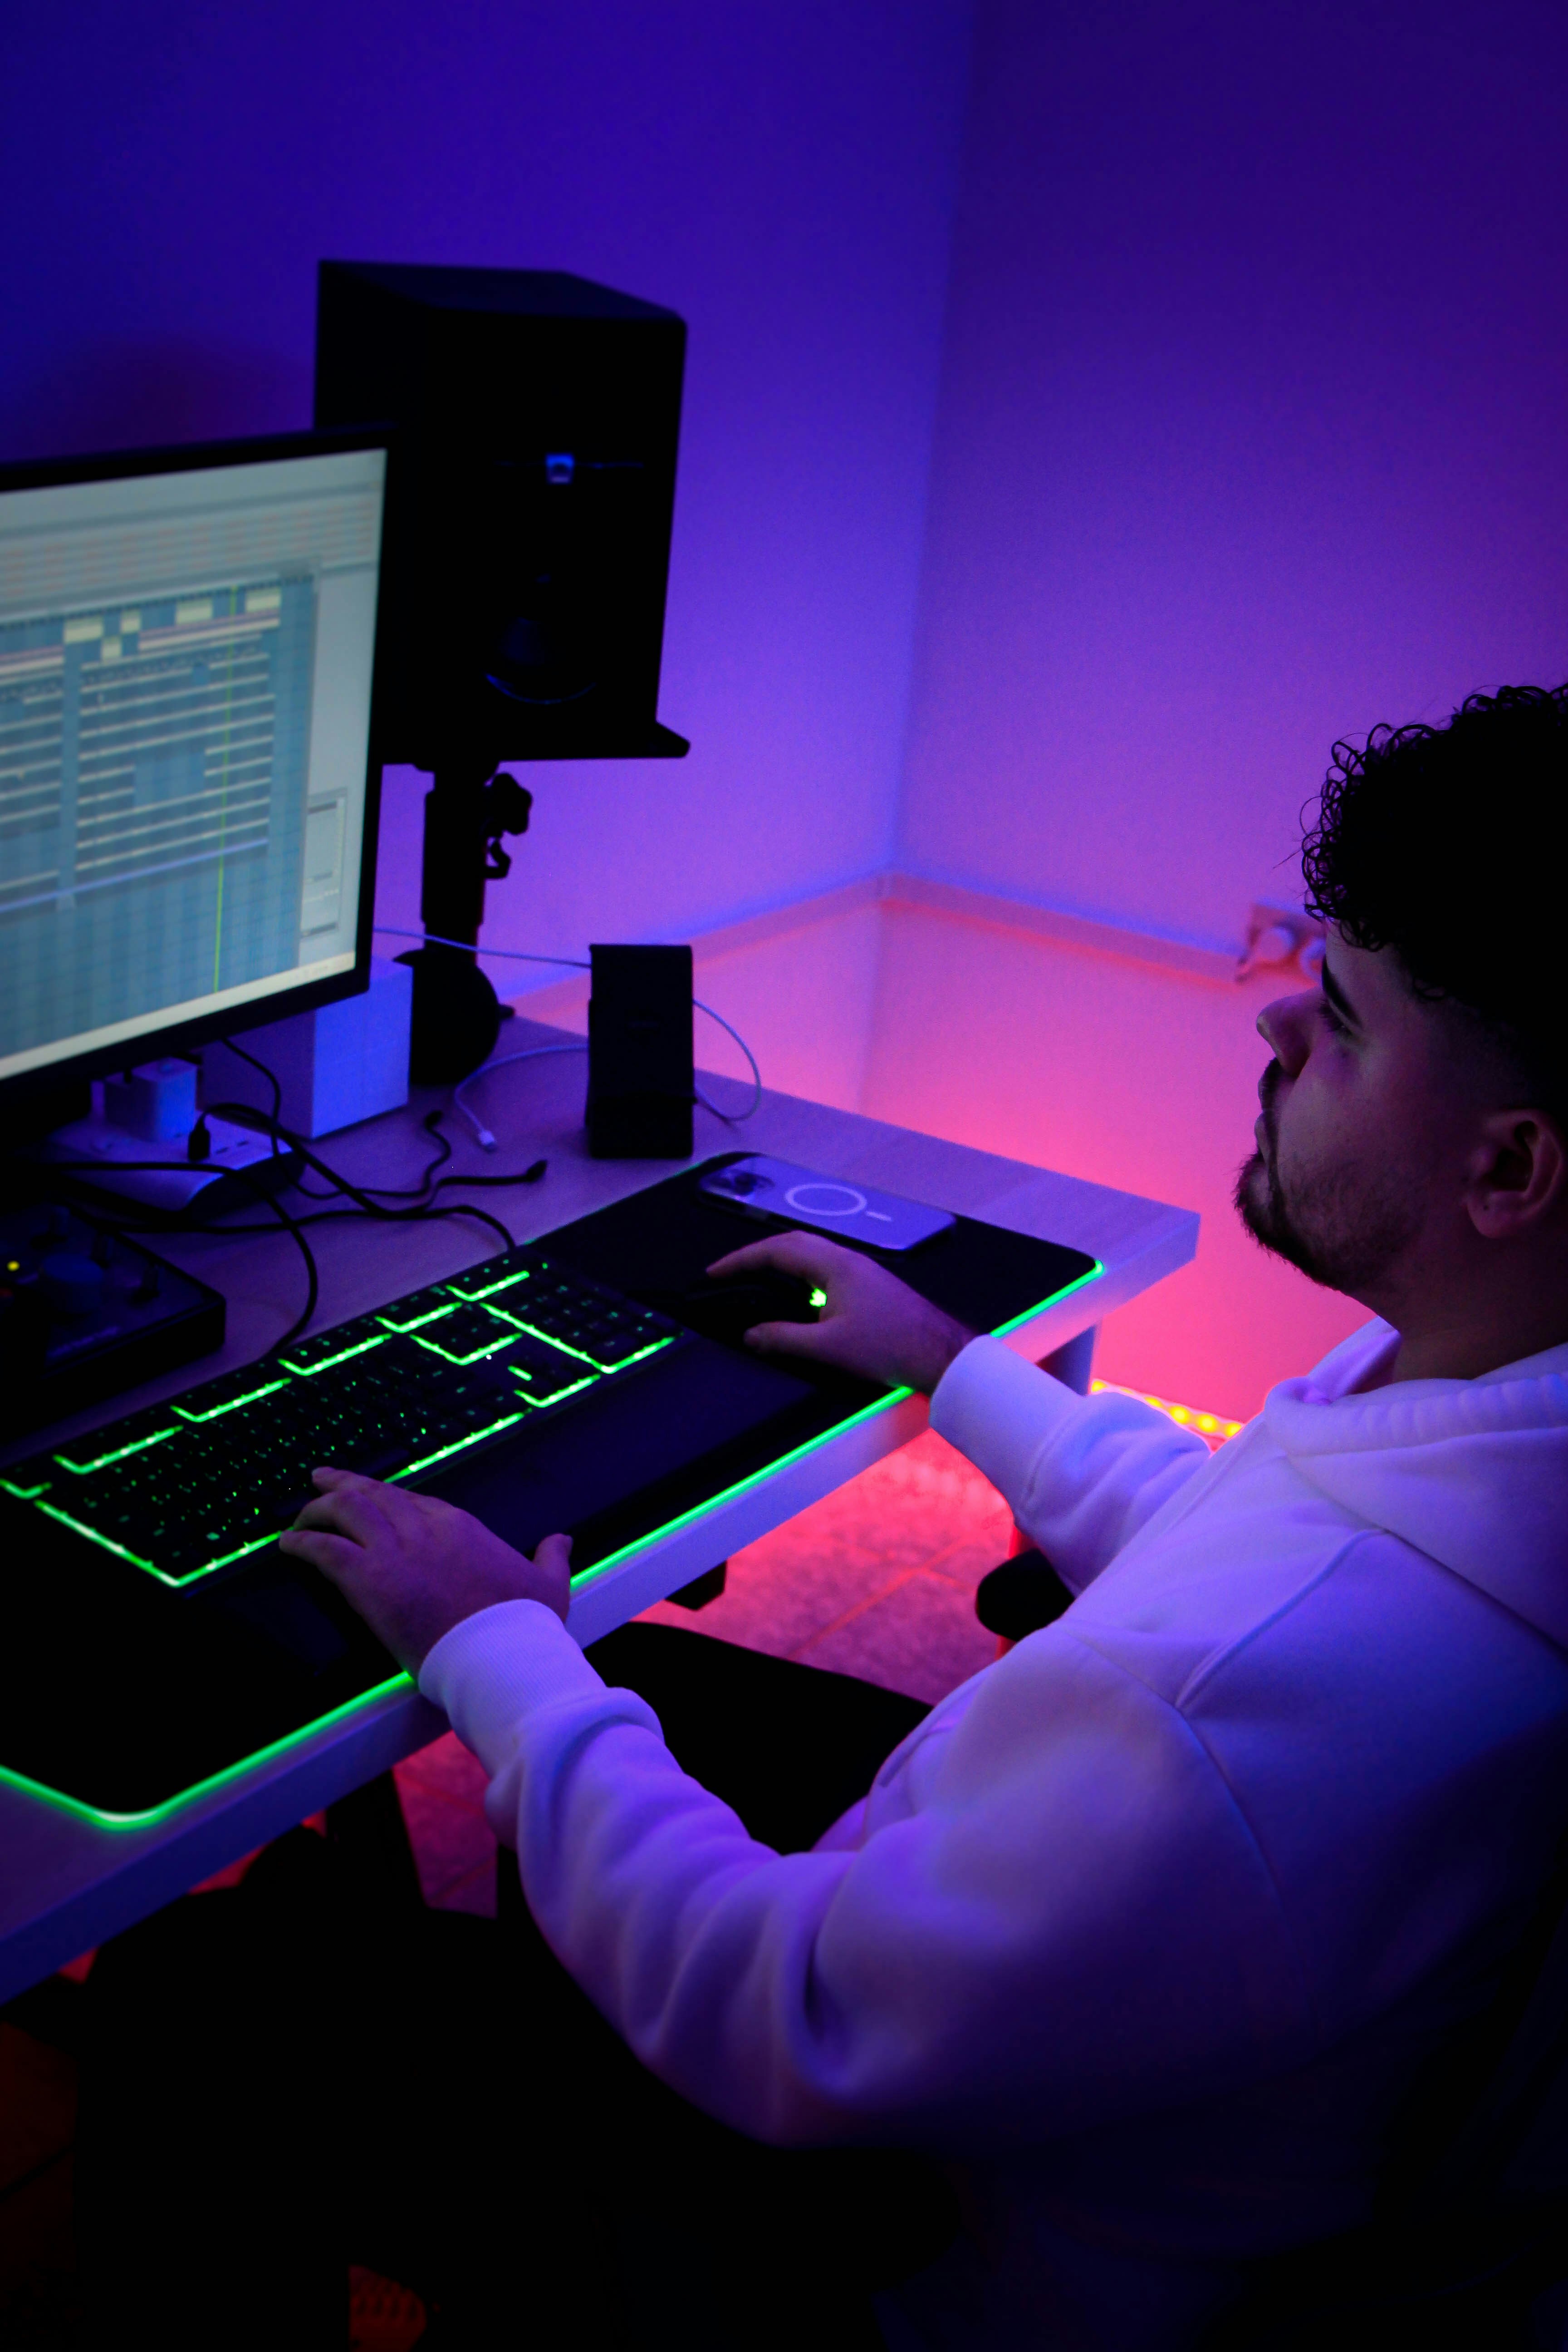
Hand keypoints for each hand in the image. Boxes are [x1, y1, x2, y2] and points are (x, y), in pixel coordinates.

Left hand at [279, 1467, 571, 1673]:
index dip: (388, 1497)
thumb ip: (552, 1557)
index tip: (374, 1497)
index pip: (415, 1501)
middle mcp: (425, 1530)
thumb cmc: (524, 1624)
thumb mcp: (550, 1584)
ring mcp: (396, 1552)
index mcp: (461, 1528)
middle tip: (321, 1481)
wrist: (501, 1652)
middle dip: (345, 1485)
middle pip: (375, 1495)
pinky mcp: (371, 1580)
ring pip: (346, 1512)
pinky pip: (325, 1551)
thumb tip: (562, 1539)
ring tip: (300, 1512)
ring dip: (318, 1509)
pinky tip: (288, 1545)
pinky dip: (303, 1544)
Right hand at [705, 1232, 973, 1392]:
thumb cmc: (892, 1347)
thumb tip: (752, 1335)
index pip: (777, 1250)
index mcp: (835, 1265)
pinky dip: (799, 1274)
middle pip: (792, 1244)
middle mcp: (848, 1260)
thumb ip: (784, 1339)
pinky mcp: (869, 1286)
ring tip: (755, 1280)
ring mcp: (860, 1271)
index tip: (715, 1273)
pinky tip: (796, 1296)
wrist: (940, 1354)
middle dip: (756, 1255)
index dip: (740, 1260)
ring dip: (779, 1262)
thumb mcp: (829, 1348)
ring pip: (810, 1254)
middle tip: (730, 1272)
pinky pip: (824, 1268)